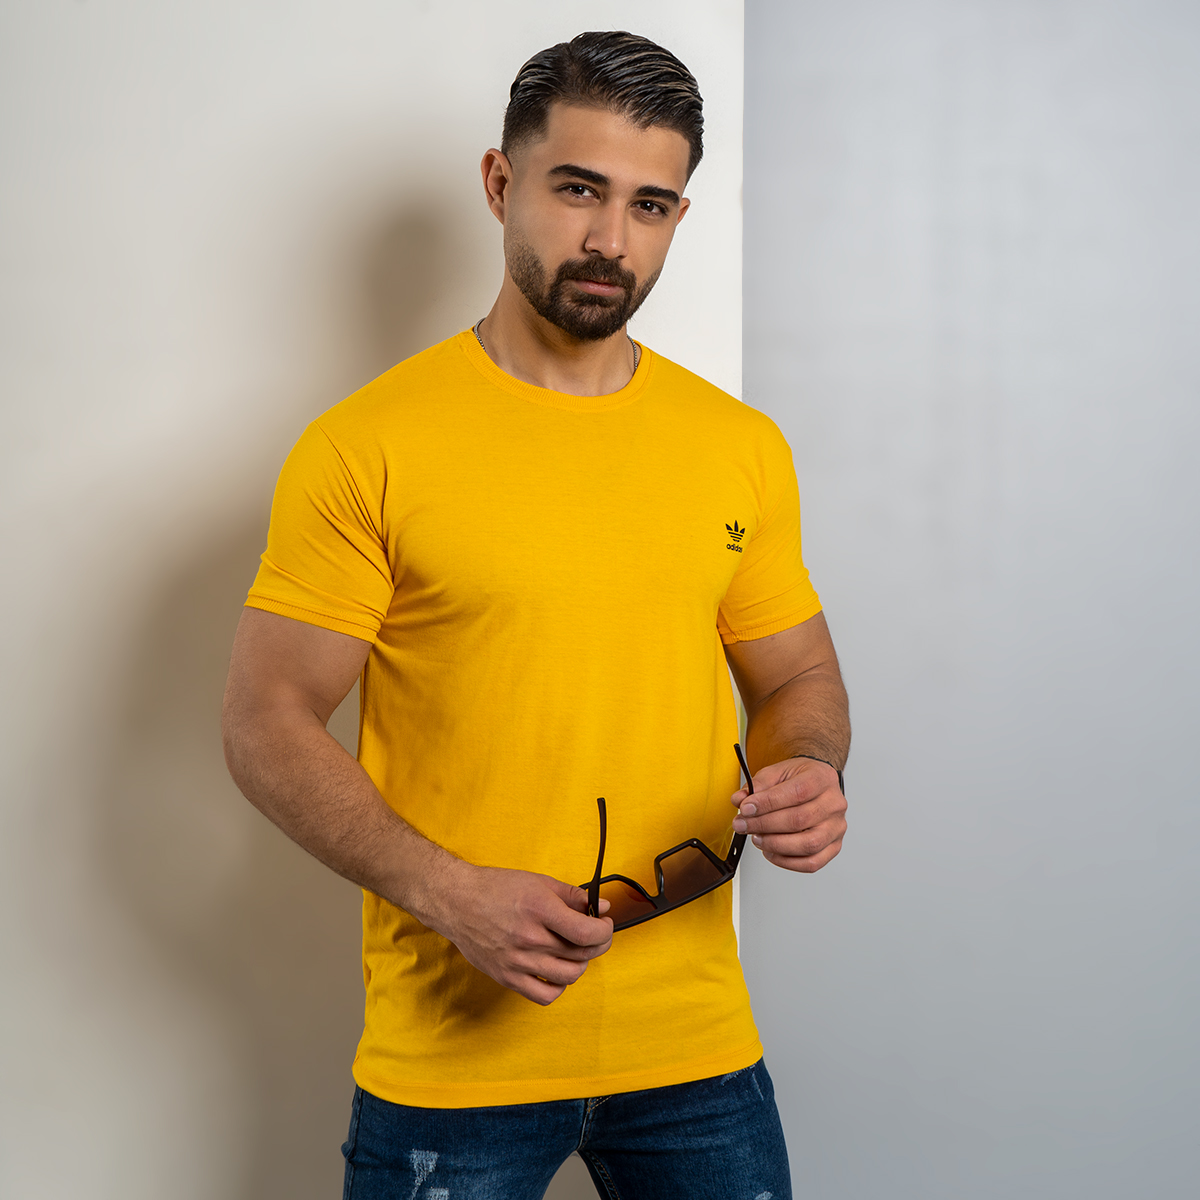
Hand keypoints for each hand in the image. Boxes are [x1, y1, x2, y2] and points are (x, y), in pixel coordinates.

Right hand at [431, 864, 613, 1005]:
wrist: (456, 902)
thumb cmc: (495, 888)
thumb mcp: (538, 882)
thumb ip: (572, 896)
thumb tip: (600, 908)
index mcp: (539, 910)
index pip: (587, 933)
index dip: (604, 931)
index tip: (604, 924)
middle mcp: (530, 938)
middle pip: (581, 954)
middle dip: (597, 944)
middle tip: (594, 934)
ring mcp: (518, 961)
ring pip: (568, 976)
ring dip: (580, 964)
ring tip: (573, 950)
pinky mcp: (507, 977)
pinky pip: (545, 995)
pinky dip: (558, 986)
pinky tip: (556, 970)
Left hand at [731, 756, 846, 871]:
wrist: (816, 783)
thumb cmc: (800, 778)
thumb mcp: (778, 771)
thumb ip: (759, 785)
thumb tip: (740, 800)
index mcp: (822, 779)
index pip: (797, 793)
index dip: (768, 803)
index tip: (746, 808)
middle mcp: (834, 803)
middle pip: (799, 820)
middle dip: (764, 825)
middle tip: (744, 824)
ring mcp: (836, 827)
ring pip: (808, 844)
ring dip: (775, 845)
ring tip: (757, 838)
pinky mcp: (833, 846)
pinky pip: (812, 863)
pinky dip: (787, 862)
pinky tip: (771, 852)